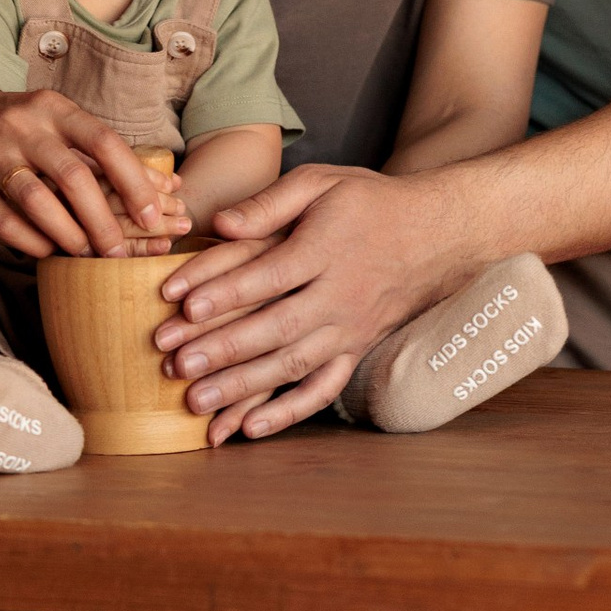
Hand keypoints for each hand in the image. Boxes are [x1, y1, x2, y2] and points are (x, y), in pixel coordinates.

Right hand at [0, 86, 188, 261]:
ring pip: (37, 201)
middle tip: (121, 252)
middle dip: (104, 220)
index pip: (105, 143)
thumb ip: (111, 158)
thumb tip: (174, 188)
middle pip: (73, 177)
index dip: (135, 182)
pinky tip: (49, 252)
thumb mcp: (62, 128)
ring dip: (69, 234)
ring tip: (86, 253)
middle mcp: (21, 128)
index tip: (157, 217)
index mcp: (53, 109)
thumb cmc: (21, 132)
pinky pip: (5, 223)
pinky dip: (33, 242)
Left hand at [154, 166, 476, 444]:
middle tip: (174, 366)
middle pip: (276, 328)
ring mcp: (349, 330)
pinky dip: (288, 413)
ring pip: (292, 365)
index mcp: (326, 249)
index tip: (181, 306)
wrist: (436, 234)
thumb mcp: (322, 183)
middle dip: (223, 350)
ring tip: (195, 402)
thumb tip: (220, 224)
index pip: (269, 275)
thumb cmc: (368, 203)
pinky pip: (323, 389)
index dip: (225, 291)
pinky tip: (250, 428)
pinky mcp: (355, 352)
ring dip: (243, 388)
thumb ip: (269, 203)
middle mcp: (340, 296)